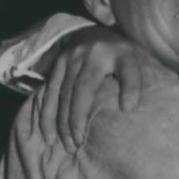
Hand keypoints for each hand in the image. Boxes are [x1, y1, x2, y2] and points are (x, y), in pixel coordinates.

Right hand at [36, 28, 144, 150]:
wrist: (98, 31)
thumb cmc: (119, 53)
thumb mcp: (132, 61)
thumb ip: (133, 82)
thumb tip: (128, 107)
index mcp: (98, 57)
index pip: (84, 89)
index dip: (80, 114)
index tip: (81, 137)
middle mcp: (78, 57)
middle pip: (68, 95)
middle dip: (67, 123)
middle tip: (72, 147)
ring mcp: (64, 61)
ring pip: (56, 95)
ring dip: (55, 121)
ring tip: (57, 144)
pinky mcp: (55, 66)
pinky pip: (47, 93)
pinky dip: (45, 114)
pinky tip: (47, 133)